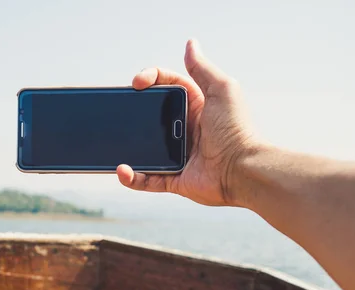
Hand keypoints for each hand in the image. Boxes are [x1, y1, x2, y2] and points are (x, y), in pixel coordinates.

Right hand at [117, 39, 256, 206]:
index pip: (167, 85)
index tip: (138, 83)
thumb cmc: (236, 130)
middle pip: (151, 115)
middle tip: (121, 108)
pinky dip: (132, 177)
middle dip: (133, 110)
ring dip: (127, 145)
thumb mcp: (222, 90)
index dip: (151, 79)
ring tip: (113, 140)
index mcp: (195, 106)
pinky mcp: (173, 179)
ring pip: (144, 148)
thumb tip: (190, 44)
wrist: (241, 170)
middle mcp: (184, 129)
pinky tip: (122, 170)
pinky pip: (146, 179)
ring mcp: (177, 155)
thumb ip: (202, 68)